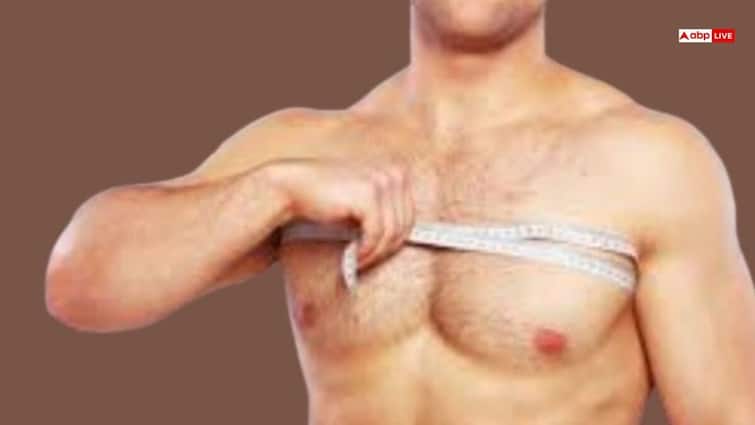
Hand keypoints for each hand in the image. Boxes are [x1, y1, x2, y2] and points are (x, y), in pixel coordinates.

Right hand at [260, 157, 415, 268]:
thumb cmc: (326, 200)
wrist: (291, 188)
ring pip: (393, 233)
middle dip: (386, 249)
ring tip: (358, 260)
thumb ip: (386, 211)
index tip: (379, 254)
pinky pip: (378, 235)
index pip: (411, 216)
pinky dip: (367, 252)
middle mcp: (394, 172)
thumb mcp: (362, 202)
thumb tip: (412, 239)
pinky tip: (353, 257)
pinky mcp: (368, 195)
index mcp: (397, 171)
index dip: (396, 240)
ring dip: (375, 254)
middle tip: (366, 261)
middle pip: (406, 225)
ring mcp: (382, 181)